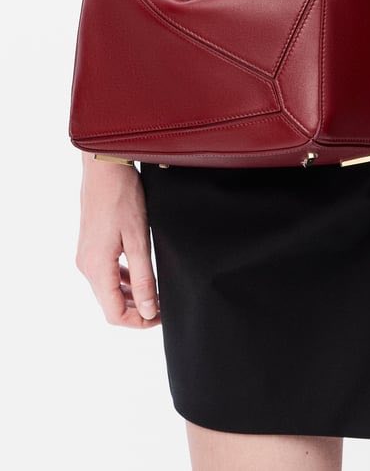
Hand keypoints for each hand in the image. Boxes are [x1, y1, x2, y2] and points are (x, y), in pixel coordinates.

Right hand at [76, 155, 160, 327]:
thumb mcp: (138, 239)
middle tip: (162, 306)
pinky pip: (105, 273)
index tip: (160, 317)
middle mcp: (86, 266)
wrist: (105, 167)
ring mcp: (86, 256)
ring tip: (155, 292)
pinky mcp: (90, 246)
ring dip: (130, 296)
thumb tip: (148, 311)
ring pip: (107, 290)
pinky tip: (139, 273)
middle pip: (110, 304)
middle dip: (136, 310)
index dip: (138, 322)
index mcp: (97, 268)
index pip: (114, 314)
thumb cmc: (123, 197)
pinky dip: (122, 280)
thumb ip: (143, 278)